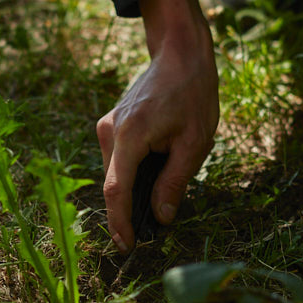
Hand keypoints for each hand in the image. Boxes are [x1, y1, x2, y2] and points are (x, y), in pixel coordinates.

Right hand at [98, 0, 218, 250]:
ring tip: (158, 201)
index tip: (126, 247)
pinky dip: (132, 176)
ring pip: (115, 174)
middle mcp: (110, 131)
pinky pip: (118, 161)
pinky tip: (154, 176)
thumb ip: (175, 182)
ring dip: (132, 192)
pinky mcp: (110, 125)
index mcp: (131, 135)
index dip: (120, 222)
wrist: (179, 54)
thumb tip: (161, 216)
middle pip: (114, 185)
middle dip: (128, 212)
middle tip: (149, 235)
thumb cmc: (192, 94)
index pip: (117, 190)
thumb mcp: (195, 143)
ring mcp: (107, 127)